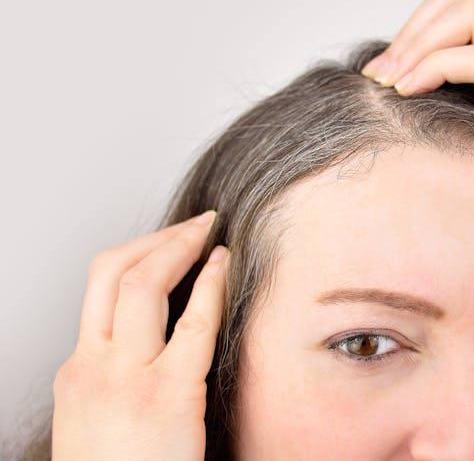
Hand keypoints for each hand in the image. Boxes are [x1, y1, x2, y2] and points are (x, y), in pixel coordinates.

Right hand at [52, 211, 227, 459]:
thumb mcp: (99, 422)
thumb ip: (118, 378)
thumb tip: (151, 344)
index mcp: (78, 373)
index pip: (99, 289)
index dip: (137, 254)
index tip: (169, 243)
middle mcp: (91, 366)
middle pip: (111, 271)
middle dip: (156, 237)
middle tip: (193, 223)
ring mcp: (125, 379)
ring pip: (140, 282)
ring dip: (178, 245)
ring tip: (208, 230)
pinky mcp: (166, 396)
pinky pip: (192, 323)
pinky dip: (210, 285)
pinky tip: (224, 266)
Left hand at [362, 0, 473, 262]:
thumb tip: (411, 104)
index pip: (460, 2)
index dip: (414, 28)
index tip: (385, 72)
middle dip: (408, 32)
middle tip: (378, 75)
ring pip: (468, 15)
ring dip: (416, 45)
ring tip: (389, 84)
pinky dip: (438, 68)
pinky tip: (413, 93)